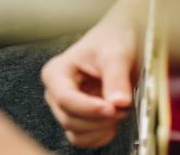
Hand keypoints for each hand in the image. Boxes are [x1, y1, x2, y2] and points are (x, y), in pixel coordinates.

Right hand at [41, 14, 139, 147]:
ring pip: (76, 133)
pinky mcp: (80, 118)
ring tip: (118, 111)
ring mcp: (67, 107)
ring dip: (100, 128)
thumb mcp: (116, 54)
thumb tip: (118, 102)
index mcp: (56, 72)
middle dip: (98, 118)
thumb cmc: (112, 40)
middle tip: (121, 106)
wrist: (122, 41)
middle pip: (70, 119)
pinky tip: (113, 121)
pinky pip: (84, 140)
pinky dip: (101, 136)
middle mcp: (57, 92)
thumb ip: (116, 78)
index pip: (65, 99)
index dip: (88, 108)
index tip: (111, 107)